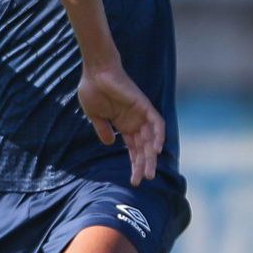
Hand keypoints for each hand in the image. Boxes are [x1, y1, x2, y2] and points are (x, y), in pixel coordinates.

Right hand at [78, 64, 165, 183]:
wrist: (95, 72)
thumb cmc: (93, 90)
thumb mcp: (95, 116)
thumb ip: (104, 130)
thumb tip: (110, 144)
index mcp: (125, 125)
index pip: (134, 149)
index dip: (135, 164)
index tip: (134, 180)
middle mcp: (136, 122)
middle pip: (144, 148)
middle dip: (144, 165)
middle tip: (143, 180)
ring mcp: (141, 114)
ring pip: (151, 139)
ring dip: (151, 156)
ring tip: (149, 173)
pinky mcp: (144, 105)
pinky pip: (157, 122)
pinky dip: (159, 135)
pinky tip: (156, 150)